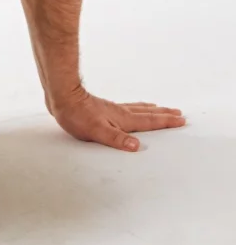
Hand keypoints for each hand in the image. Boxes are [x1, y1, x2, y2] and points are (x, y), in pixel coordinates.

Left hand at [49, 86, 185, 151]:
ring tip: (160, 108)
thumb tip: (136, 146)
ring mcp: (112, 109)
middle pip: (147, 113)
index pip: (149, 121)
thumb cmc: (77, 116)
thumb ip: (117, 139)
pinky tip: (131, 108)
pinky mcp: (103, 108)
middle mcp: (120, 112)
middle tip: (178, 113)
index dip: (166, 122)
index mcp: (123, 119)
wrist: (62, 98)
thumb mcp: (97, 131)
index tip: (181, 120)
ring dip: (152, 109)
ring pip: (138, 108)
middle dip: (163, 114)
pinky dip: (136, 107)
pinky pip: (127, 107)